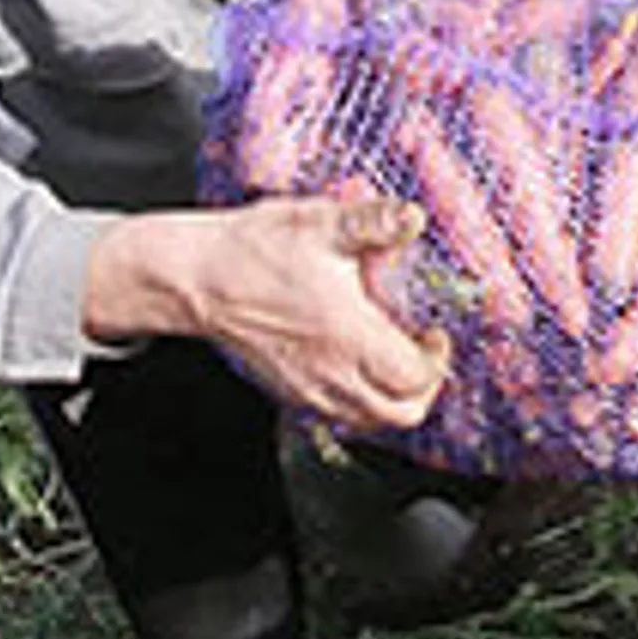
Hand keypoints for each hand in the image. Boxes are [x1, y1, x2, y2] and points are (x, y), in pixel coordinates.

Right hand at [165, 193, 451, 432]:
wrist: (199, 278)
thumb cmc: (256, 250)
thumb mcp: (322, 223)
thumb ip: (374, 222)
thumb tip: (413, 217)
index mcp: (349, 337)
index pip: (414, 377)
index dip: (437, 360)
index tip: (435, 333)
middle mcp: (331, 374)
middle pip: (400, 414)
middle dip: (424, 389)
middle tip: (424, 354)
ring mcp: (308, 389)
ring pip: (369, 421)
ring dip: (393, 398)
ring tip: (394, 360)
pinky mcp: (288, 391)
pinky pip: (339, 414)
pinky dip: (361, 400)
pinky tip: (356, 363)